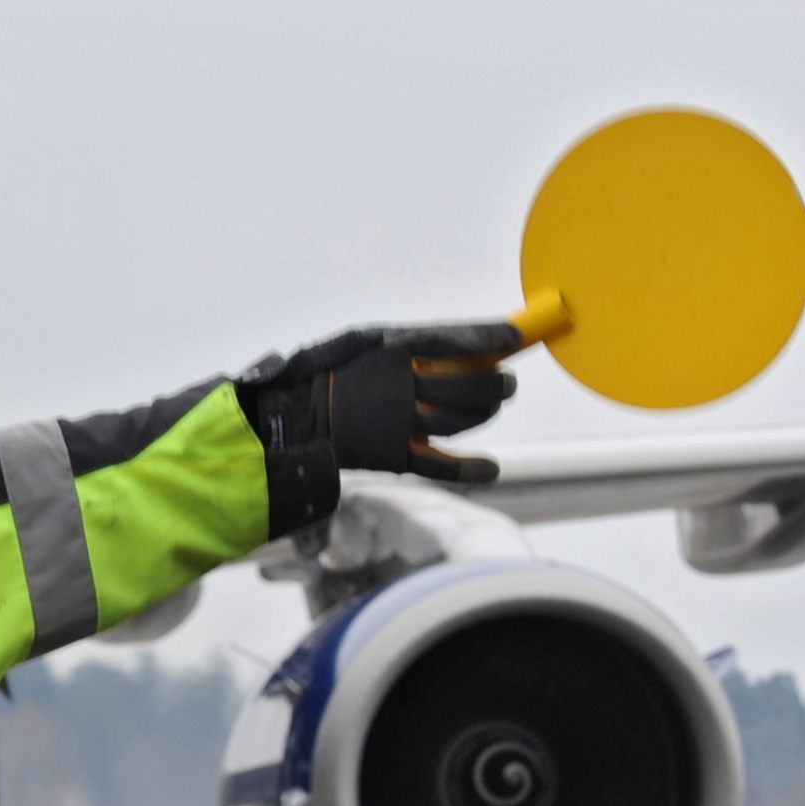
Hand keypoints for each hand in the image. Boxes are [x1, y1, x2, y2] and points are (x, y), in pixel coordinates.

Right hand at [239, 324, 520, 486]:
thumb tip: (467, 343)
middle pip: (469, 384)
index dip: (489, 338)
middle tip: (505, 381)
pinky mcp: (394, 454)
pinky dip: (470, 468)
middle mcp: (400, 383)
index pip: (452, 339)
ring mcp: (399, 421)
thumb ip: (408, 342)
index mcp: (391, 349)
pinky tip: (491, 467)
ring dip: (485, 413)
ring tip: (491, 407)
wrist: (290, 416)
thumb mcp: (364, 340)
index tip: (515, 336)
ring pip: (462, 418)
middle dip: (497, 383)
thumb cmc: (328, 373)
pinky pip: (443, 465)